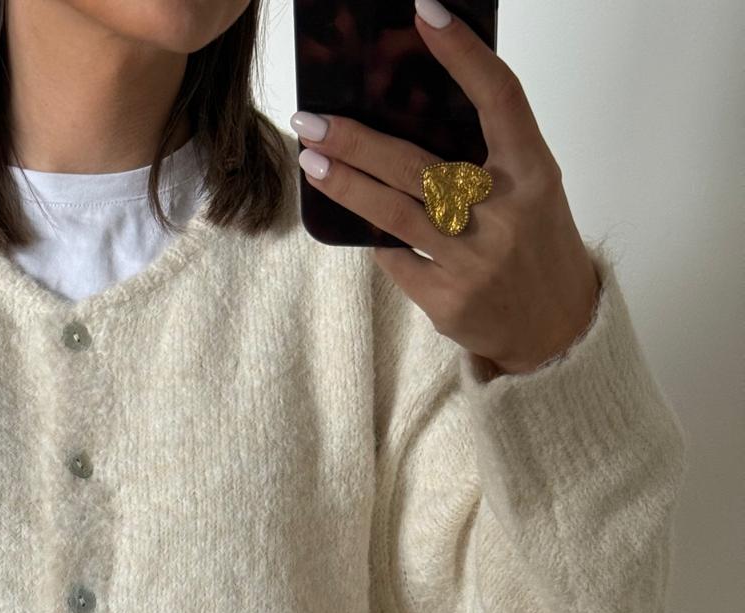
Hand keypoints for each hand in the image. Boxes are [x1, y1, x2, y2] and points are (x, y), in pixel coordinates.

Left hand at [290, 0, 600, 376]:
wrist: (554, 329)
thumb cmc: (534, 244)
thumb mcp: (531, 189)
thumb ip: (486, 155)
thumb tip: (409, 112)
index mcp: (534, 173)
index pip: (499, 97)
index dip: (462, 53)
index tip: (425, 12)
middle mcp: (504, 214)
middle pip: (416, 166)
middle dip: (357, 141)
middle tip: (311, 120)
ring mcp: (473, 262)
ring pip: (393, 214)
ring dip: (345, 185)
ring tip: (311, 161)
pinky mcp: (447, 300)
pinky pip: (394, 259)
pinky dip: (373, 237)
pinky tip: (352, 216)